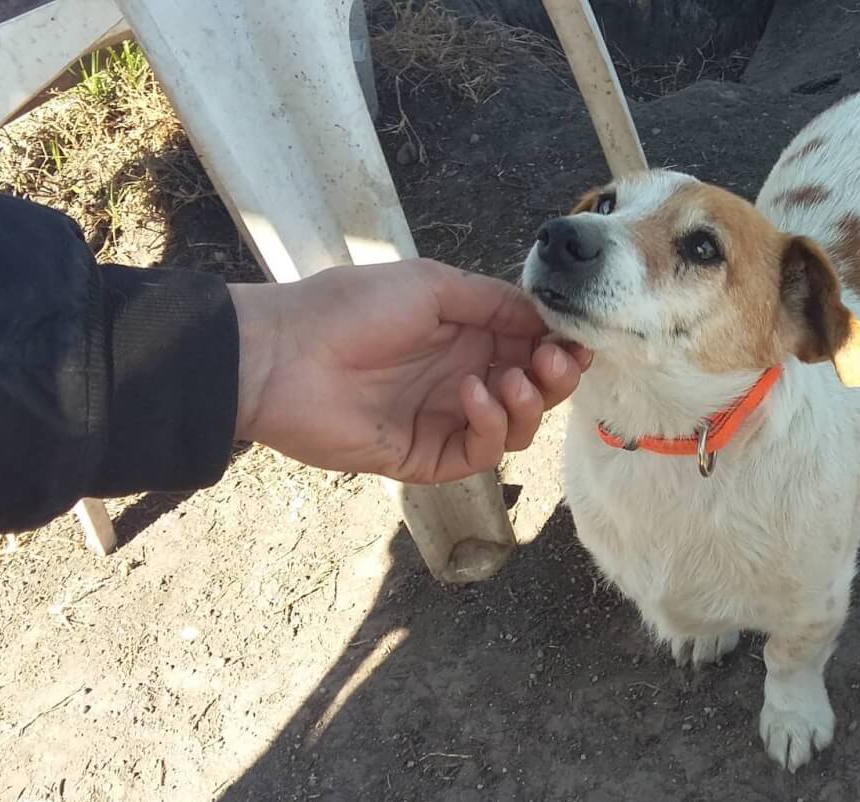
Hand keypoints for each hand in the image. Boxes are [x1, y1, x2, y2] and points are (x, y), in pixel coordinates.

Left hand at [231, 259, 589, 483]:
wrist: (283, 354)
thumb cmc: (351, 307)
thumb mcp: (431, 285)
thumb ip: (493, 301)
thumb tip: (547, 316)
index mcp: (467, 336)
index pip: (533, 348)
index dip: (560, 346)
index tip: (576, 340)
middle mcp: (465, 379)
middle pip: (536, 391)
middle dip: (556, 377)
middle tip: (554, 361)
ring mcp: (447, 420)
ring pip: (517, 427)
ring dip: (528, 403)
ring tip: (507, 380)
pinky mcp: (428, 457)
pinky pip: (481, 452)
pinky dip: (490, 425)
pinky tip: (471, 396)